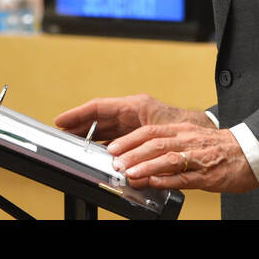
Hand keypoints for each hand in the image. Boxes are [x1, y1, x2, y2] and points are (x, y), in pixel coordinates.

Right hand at [54, 93, 211, 142]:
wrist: (199, 131)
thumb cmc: (181, 127)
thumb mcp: (155, 130)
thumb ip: (134, 139)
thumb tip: (112, 153)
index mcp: (134, 105)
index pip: (99, 107)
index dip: (78, 114)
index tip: (61, 120)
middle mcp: (130, 111)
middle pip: (97, 117)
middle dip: (77, 124)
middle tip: (59, 134)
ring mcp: (132, 121)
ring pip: (102, 127)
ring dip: (86, 134)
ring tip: (69, 142)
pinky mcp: (135, 132)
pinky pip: (112, 135)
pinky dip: (99, 142)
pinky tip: (90, 150)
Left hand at [108, 122, 257, 193]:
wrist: (250, 152)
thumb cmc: (219, 148)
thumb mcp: (191, 138)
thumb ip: (168, 145)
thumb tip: (140, 155)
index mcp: (183, 130)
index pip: (151, 131)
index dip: (130, 139)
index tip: (113, 147)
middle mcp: (188, 140)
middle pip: (156, 143)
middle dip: (133, 153)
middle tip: (116, 163)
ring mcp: (198, 157)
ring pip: (169, 158)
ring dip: (146, 166)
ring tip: (130, 173)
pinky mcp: (208, 174)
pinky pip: (185, 177)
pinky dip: (168, 180)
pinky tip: (155, 183)